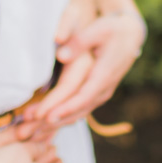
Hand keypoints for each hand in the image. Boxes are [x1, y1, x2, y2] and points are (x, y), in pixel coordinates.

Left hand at [25, 1, 144, 129]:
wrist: (131, 34)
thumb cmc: (113, 30)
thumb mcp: (98, 30)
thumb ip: (79, 42)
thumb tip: (60, 55)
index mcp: (104, 74)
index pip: (83, 97)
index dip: (64, 108)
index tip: (46, 116)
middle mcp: (104, 88)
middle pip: (78, 110)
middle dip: (54, 121)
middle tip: (31, 130)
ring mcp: (101, 93)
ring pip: (79, 113)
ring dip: (56, 124)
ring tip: (33, 132)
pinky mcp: (96, 93)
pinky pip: (80, 110)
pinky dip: (63, 119)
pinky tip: (46, 126)